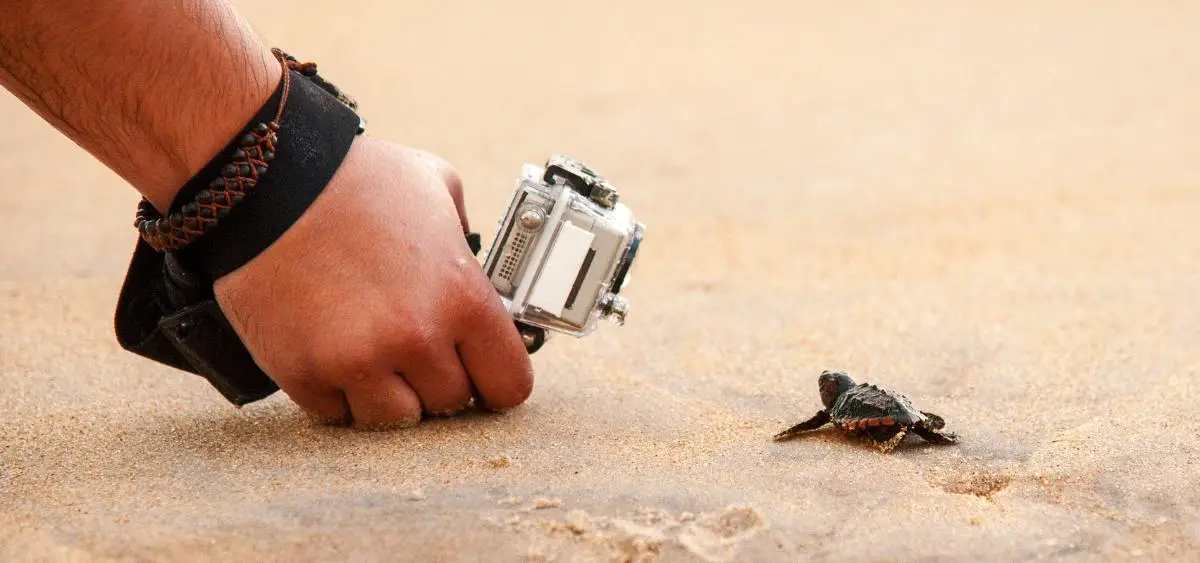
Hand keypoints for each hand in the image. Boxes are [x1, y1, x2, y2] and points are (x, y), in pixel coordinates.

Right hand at [211, 136, 533, 428]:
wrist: (264, 179)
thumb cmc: (352, 178)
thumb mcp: (437, 188)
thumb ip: (467, 238)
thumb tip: (476, 268)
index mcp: (462, 297)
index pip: (509, 385)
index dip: (497, 380)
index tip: (483, 373)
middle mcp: (416, 338)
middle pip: (451, 404)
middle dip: (437, 378)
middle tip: (413, 346)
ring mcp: (358, 361)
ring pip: (395, 419)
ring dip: (388, 393)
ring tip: (372, 351)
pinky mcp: (304, 373)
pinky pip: (336, 413)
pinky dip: (335, 390)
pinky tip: (331, 349)